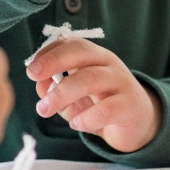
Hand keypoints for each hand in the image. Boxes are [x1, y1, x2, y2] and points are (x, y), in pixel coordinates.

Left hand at [25, 36, 160, 153]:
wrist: (138, 123)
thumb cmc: (102, 106)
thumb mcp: (75, 97)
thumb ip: (56, 90)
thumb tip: (40, 85)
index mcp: (95, 57)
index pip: (72, 44)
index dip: (50, 53)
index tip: (31, 68)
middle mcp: (109, 64)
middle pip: (81, 54)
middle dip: (54, 62)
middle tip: (33, 76)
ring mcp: (121, 83)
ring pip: (91, 79)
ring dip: (62, 93)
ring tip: (44, 109)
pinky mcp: (130, 106)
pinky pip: (107, 109)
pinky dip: (87, 117)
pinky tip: (76, 124)